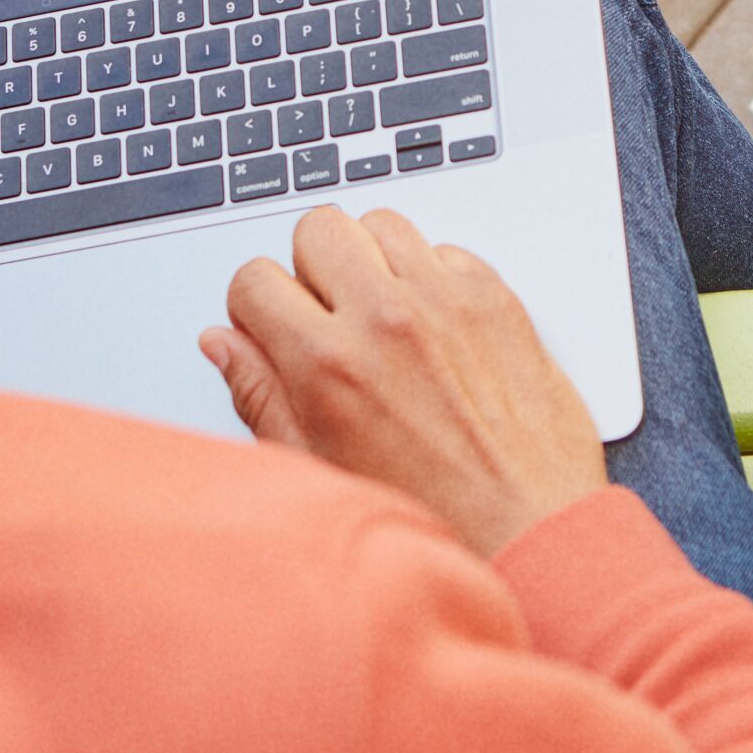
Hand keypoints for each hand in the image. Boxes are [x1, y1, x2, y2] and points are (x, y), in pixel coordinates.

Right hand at [199, 207, 607, 557]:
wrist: (529, 528)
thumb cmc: (431, 514)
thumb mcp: (318, 465)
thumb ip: (261, 393)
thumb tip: (222, 342)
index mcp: (327, 363)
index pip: (255, 279)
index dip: (256, 306)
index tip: (272, 326)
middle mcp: (384, 318)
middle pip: (317, 229)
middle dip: (311, 267)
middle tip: (328, 315)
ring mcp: (444, 300)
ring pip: (382, 224)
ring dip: (373, 260)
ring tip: (382, 315)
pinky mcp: (495, 297)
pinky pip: (444, 249)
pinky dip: (431, 275)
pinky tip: (432, 324)